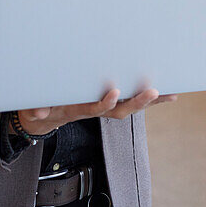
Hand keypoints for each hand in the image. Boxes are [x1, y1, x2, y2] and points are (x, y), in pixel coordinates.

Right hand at [16, 88, 178, 136]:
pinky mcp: (111, 102)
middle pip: (119, 111)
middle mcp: (95, 110)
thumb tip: (38, 112)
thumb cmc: (42, 106)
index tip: (114, 92)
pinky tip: (169, 94)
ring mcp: (104, 107)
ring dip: (149, 101)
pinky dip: (151, 100)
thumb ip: (37, 109)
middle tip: (152, 91)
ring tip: (169, 93)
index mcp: (78, 109)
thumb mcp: (36, 107)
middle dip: (136, 102)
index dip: (105, 103)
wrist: (42, 115)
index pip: (94, 109)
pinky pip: (133, 101)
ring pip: (130, 107)